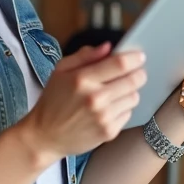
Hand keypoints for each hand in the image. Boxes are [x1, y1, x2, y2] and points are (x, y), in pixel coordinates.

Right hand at [18, 43, 146, 161]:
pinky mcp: (108, 132)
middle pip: (133, 80)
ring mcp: (103, 117)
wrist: (45, 136)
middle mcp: (95, 98)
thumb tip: (108, 47)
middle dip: (138, 73)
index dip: (134, 58)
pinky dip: (123, 108)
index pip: (120, 64)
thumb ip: (85, 56)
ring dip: (130, 91)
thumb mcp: (61, 70)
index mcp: (82, 79)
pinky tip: (110, 108)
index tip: (139, 56)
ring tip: (117, 91)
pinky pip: (128, 113)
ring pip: (134, 97)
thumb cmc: (53, 101)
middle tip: (136, 72)